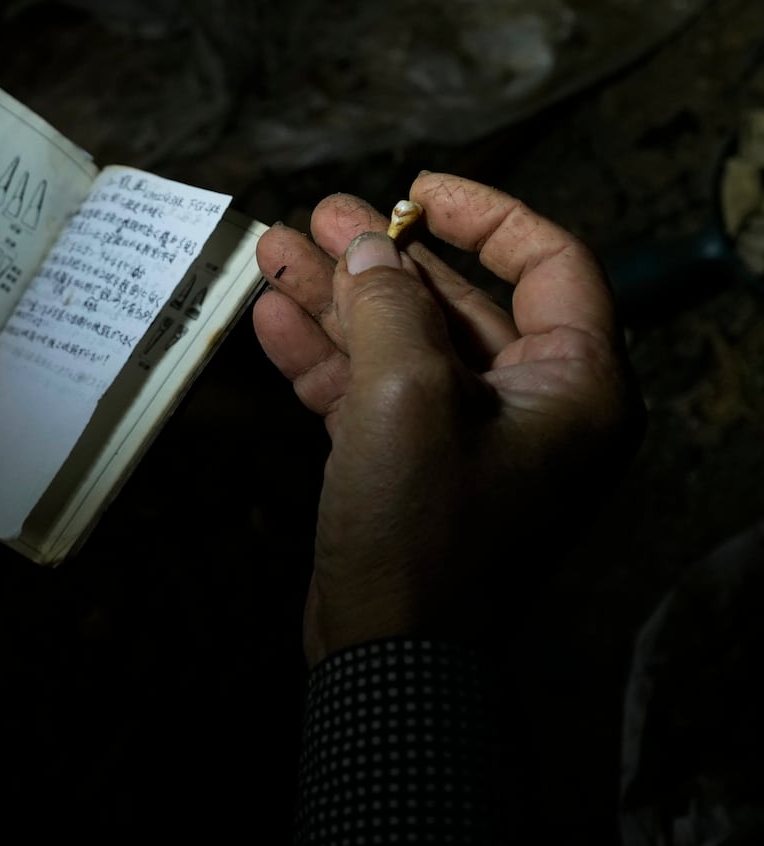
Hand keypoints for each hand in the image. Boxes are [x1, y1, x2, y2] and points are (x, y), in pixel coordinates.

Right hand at [252, 174, 641, 664]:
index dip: (485, 215)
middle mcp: (531, 406)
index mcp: (576, 385)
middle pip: (457, 302)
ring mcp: (466, 440)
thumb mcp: (406, 395)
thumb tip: (367, 247)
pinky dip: (323, 356)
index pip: (550, 264)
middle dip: (382, 259)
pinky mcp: (410, 469)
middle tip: (318, 215)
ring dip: (338, 300)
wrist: (390, 654)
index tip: (417, 191)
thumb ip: (388, 305)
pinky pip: (371, 392)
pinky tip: (270, 316)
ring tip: (272, 249)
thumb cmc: (422, 526)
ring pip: (401, 344)